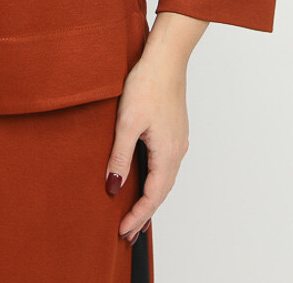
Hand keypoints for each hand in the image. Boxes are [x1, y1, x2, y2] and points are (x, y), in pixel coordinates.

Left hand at [104, 52, 189, 243]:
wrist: (165, 58)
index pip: (153, 197)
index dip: (137, 217)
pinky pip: (166, 164)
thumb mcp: (127, 122)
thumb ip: (120, 156)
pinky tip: (147, 179)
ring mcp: (178, 140)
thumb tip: (114, 188)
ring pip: (165, 179)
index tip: (123, 232)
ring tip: (137, 214)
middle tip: (128, 233)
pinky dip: (156, 180)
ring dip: (151, 198)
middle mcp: (177, 151)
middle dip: (144, 214)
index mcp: (167, 154)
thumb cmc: (147, 84)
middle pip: (162, 192)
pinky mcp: (174, 130)